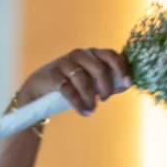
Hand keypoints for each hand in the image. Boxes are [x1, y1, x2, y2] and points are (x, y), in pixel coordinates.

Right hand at [16, 47, 132, 116]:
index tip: (127, 83)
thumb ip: (106, 81)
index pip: (111, 55)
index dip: (121, 68)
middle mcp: (79, 55)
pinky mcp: (53, 76)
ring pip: (84, 80)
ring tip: (92, 110)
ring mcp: (64, 64)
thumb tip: (125, 85)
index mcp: (91, 54)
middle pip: (99, 68)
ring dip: (91, 99)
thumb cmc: (69, 84)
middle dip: (105, 87)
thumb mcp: (89, 81)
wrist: (39, 89)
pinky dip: (79, 104)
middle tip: (104, 100)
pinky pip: (69, 91)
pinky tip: (84, 112)